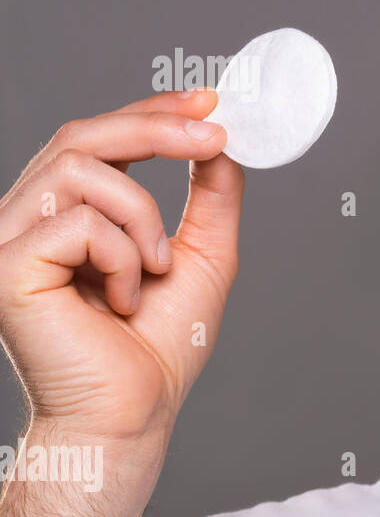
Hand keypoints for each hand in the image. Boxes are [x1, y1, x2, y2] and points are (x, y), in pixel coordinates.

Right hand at [0, 89, 242, 443]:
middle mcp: (28, 219)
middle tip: (215, 135)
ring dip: (143, 215)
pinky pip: (78, 221)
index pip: (100, 139)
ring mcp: (8, 240)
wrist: (133, 414)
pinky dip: (123, 256)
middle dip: (156, 126)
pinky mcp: (5, 267)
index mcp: (67, 213)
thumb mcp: (201, 254)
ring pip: (81, 169)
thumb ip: (209, 195)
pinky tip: (123, 300)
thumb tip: (220, 138)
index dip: (153, 110)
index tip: (210, 102)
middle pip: (82, 135)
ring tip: (156, 267)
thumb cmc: (157, 347)